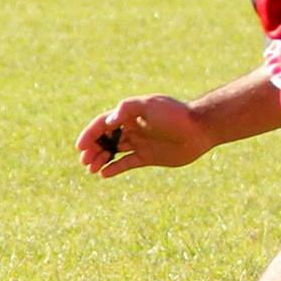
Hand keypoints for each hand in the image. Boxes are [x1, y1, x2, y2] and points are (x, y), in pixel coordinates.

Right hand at [75, 96, 210, 176]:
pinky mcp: (148, 156)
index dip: (89, 134)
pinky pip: (127, 163)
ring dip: (101, 159)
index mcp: (129, 114)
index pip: (102, 124)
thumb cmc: (175, 114)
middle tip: (85, 161)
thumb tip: (108, 121)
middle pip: (105, 138)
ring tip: (92, 169)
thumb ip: (127, 109)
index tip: (80, 147)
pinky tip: (104, 174)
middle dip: (92, 149)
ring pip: (113, 151)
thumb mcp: (150, 106)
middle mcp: (132, 128)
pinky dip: (115, 168)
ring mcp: (140, 142)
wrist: (200, 129)